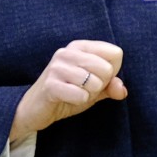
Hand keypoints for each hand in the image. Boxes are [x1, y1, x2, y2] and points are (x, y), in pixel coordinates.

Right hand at [9, 40, 125, 143]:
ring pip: (95, 83)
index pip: (115, 53)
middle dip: (100, 85)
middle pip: (107, 68)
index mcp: (80, 47)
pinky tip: (66, 99)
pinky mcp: (50, 84)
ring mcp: (57, 67)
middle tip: (83, 89)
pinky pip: (81, 95)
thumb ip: (110, 87)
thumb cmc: (67, 94)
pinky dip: (78, 101)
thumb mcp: (93, 89)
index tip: (95, 78)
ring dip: (88, 95)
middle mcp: (67, 52)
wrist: (35, 109)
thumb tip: (121, 89)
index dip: (112, 72)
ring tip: (74, 93)